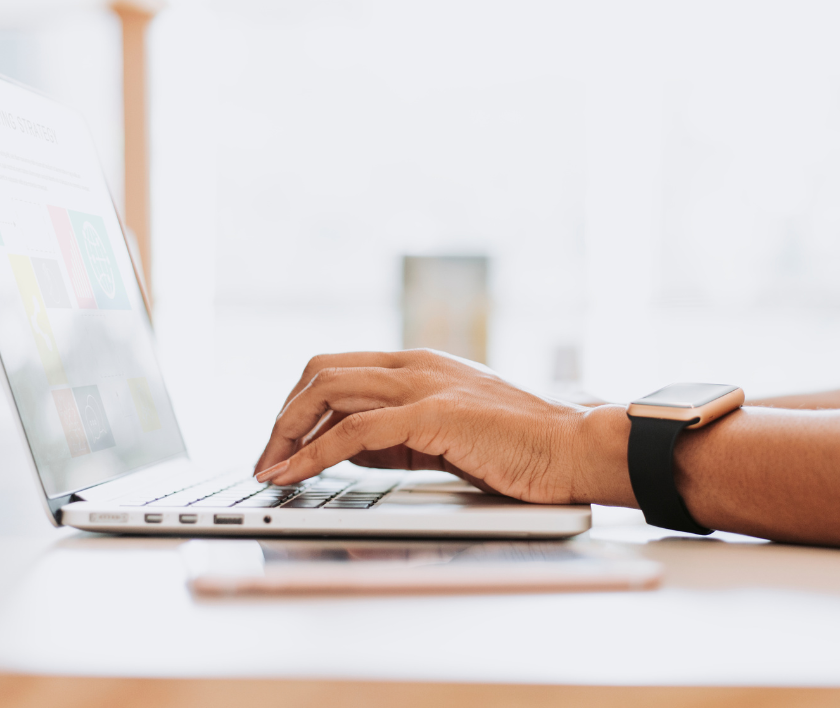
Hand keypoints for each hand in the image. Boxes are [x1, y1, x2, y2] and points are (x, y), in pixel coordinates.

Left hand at [253, 349, 636, 505]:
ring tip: (270, 471)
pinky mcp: (433, 415)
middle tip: (266, 460)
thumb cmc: (519, 447)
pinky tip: (296, 476)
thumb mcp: (445, 433)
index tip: (280, 445)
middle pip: (320, 371)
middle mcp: (415, 364)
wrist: (573, 448)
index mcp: (418, 363)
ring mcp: (424, 384)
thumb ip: (397, 434)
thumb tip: (345, 448)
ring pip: (327, 391)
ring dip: (287, 433)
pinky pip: (354, 431)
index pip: (336, 368)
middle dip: (282, 417)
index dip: (298, 405)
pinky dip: (313, 455)